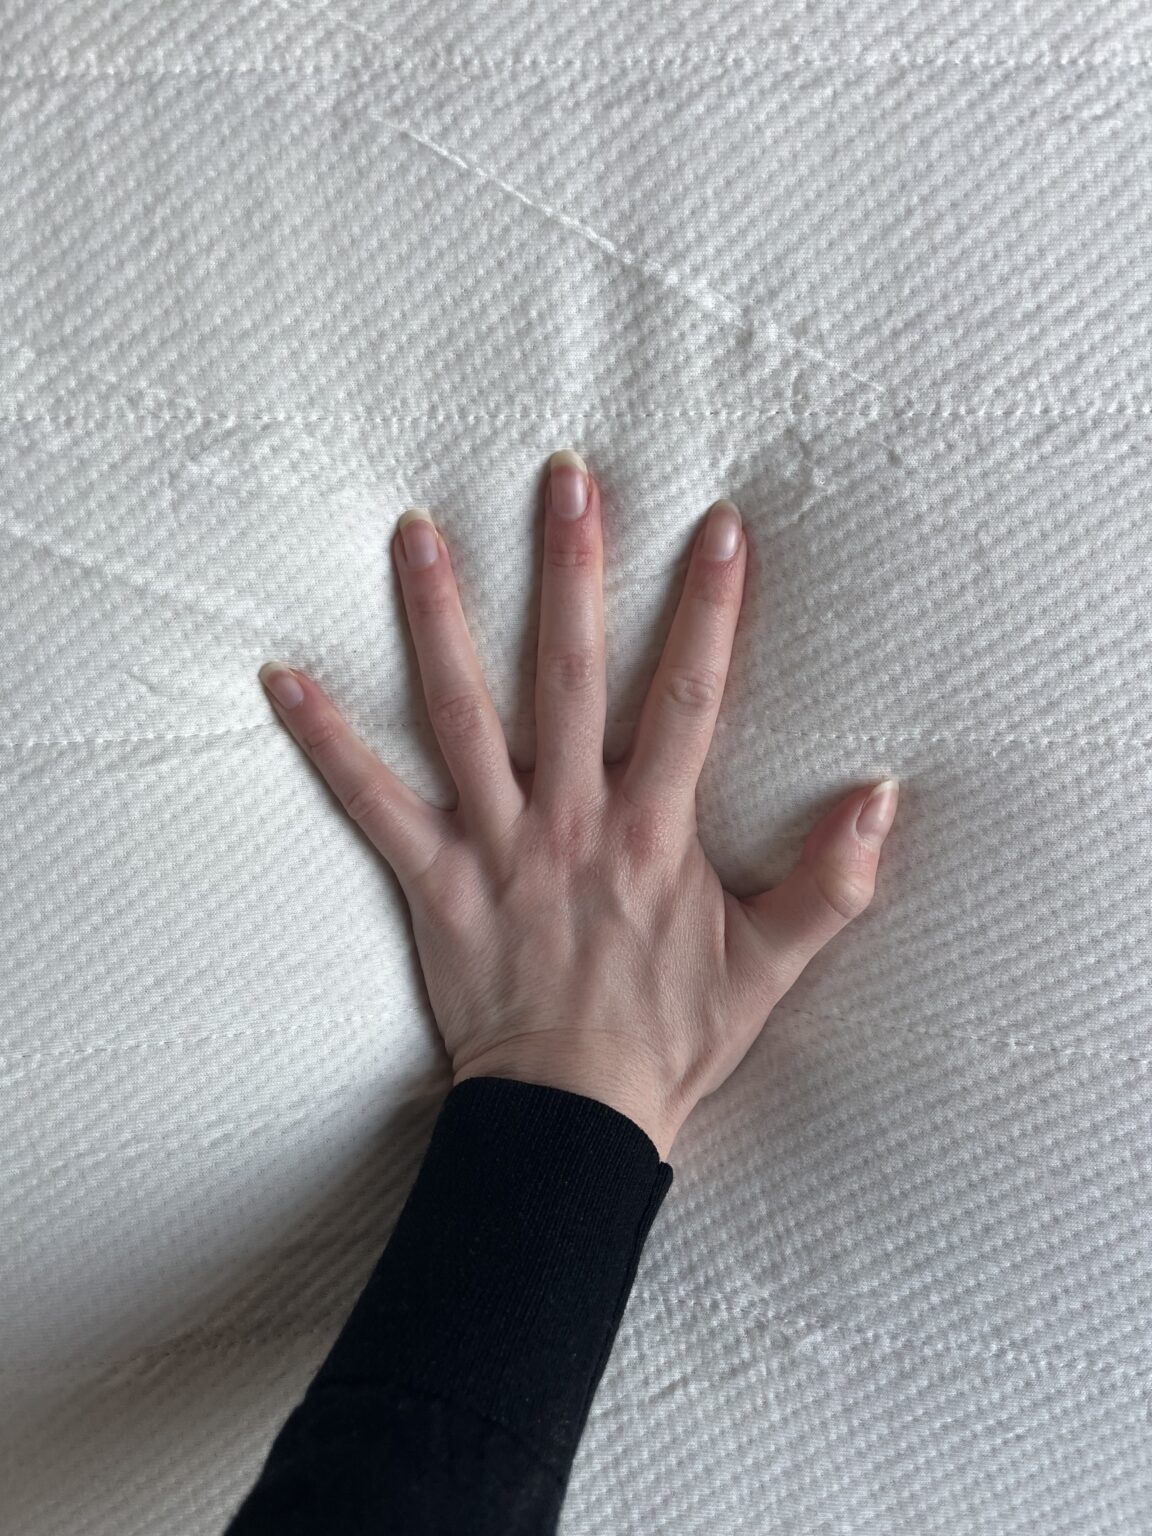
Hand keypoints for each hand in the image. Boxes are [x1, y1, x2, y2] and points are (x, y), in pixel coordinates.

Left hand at [257, 451, 898, 1160]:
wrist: (571, 1119)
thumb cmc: (668, 1041)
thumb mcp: (769, 971)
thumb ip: (830, 886)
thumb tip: (882, 797)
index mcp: (655, 832)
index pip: (690, 699)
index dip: (710, 611)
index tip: (718, 526)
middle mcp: (571, 821)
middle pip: (570, 677)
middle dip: (570, 572)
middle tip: (563, 479)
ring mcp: (495, 846)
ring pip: (463, 717)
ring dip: (438, 620)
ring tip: (415, 532)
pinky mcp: (432, 880)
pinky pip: (370, 802)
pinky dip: (326, 742)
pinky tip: (283, 678)